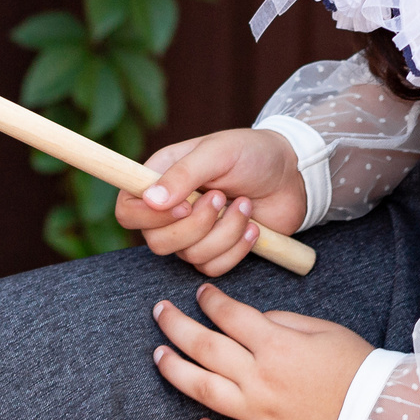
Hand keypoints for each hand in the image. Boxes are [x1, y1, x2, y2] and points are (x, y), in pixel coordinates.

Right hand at [115, 128, 309, 275]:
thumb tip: (150, 199)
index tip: (184, 205)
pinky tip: (254, 227)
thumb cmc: (253, 153)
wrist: (293, 175)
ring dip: (225, 232)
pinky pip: (213, 267)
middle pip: (156, 241)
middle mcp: (171, 208)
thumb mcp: (219, 152)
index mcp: (161, 177)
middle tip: (221, 197)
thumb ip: (183, 174)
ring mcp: (193, 233)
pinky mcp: (216, 251)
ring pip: (189, 256)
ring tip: (245, 205)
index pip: (127, 210)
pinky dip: (237, 248)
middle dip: (197, 225)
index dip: (148, 216)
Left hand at [153, 280, 374, 419]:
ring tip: (159, 355)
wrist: (383, 417)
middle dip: (176, 325)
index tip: (200, 294)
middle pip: (204, 346)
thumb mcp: (324, 330)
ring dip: (174, 369)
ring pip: (201, 390)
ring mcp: (259, 417)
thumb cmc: (357, 369)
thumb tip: (254, 321)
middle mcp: (261, 380)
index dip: (210, 301)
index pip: (229, 315)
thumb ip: (284, 322)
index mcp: (277, 345)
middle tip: (160, 312)